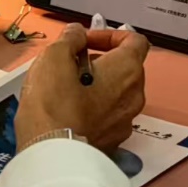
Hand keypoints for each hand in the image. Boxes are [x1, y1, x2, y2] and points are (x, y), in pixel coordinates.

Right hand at [14, 24, 149, 153]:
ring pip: (117, 93)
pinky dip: (93, 108)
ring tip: (66, 88)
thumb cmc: (54, 101)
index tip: (84, 41)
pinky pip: (108, 116)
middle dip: (100, 60)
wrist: (52, 153)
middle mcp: (135, 96)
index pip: (135, 40)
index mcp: (127, 70)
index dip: (110, 34)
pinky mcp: (113, 142)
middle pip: (126, 68)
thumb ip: (70, 38)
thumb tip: (77, 33)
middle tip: (70, 63)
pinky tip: (68, 111)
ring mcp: (126, 122)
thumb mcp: (54, 56)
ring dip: (97, 85)